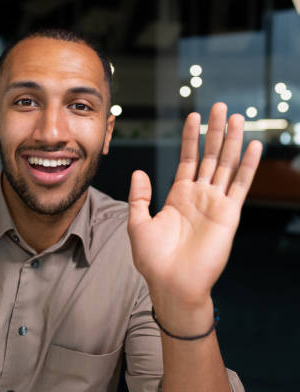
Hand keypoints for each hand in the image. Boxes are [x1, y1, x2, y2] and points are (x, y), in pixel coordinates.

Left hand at [127, 103, 261, 323]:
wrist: (172, 285)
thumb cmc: (153, 260)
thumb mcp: (138, 224)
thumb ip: (139, 197)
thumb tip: (139, 172)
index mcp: (178, 196)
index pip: (188, 159)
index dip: (192, 138)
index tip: (194, 117)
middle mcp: (199, 196)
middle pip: (210, 156)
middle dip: (215, 131)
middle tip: (220, 107)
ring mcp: (215, 204)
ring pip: (226, 165)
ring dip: (232, 141)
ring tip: (237, 117)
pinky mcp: (228, 215)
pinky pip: (240, 185)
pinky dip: (247, 165)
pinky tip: (253, 146)